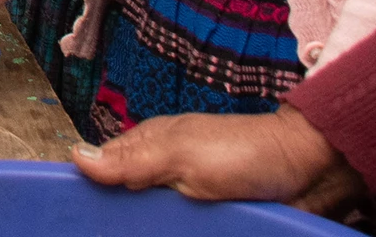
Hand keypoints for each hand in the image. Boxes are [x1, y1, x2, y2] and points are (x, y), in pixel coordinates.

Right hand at [72, 105, 365, 214]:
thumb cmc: (244, 152)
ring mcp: (188, 203)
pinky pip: (182, 236)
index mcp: (148, 147)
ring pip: (154, 226)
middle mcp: (163, 174)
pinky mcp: (211, 225)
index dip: (85, 190)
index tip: (68, 217)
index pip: (102, 169)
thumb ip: (131, 161)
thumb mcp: (181, 155)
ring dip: (147, 234)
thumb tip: (76, 157)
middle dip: (116, 223)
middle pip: (125, 205)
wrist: (308, 172)